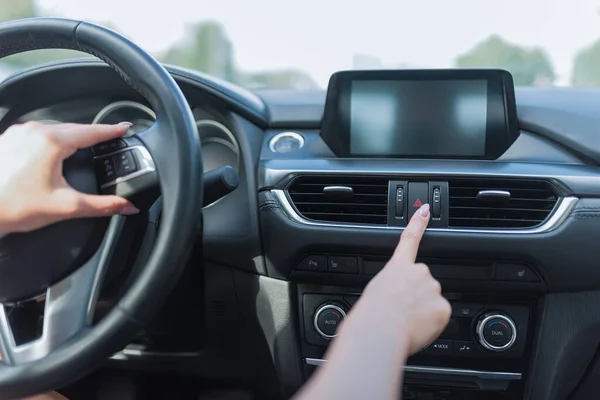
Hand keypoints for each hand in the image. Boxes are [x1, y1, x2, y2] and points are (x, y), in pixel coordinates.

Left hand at [0, 121, 138, 234]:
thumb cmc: (12, 206)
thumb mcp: (66, 206)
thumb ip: (103, 206)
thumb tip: (127, 207)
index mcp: (51, 142)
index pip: (91, 131)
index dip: (112, 130)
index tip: (125, 128)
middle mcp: (33, 131)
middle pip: (74, 128)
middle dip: (93, 134)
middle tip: (109, 139)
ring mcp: (18, 134)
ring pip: (55, 130)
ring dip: (72, 137)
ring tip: (85, 146)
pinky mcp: (7, 140)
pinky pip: (38, 134)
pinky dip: (53, 141)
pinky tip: (56, 153)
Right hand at [346, 203, 450, 354]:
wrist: (380, 330)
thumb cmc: (370, 316)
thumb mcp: (374, 293)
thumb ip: (391, 289)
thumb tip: (396, 301)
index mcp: (397, 267)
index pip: (410, 238)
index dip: (419, 223)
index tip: (426, 209)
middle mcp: (418, 272)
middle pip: (424, 284)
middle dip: (417, 298)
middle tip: (402, 314)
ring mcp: (432, 288)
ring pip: (432, 302)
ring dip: (423, 313)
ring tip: (406, 324)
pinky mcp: (443, 307)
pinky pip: (439, 317)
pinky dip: (431, 324)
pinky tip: (417, 329)